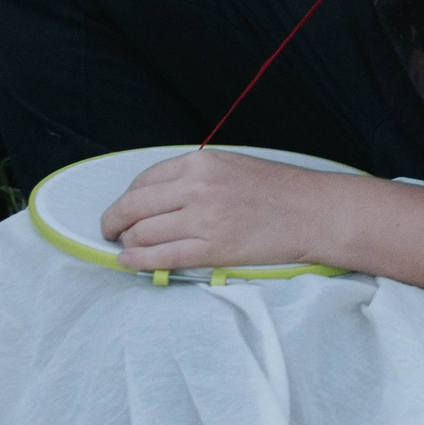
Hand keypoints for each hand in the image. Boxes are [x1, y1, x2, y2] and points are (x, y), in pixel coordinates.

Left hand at [100, 150, 354, 272]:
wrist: (315, 213)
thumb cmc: (278, 191)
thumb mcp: (231, 166)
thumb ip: (195, 177)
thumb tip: (160, 196)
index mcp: (200, 162)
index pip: (144, 180)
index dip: (126, 198)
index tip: (122, 209)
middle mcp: (196, 187)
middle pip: (134, 206)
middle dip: (114, 221)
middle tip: (109, 231)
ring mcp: (203, 219)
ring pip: (144, 233)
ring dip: (127, 243)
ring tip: (126, 249)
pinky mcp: (213, 249)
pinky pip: (162, 256)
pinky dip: (139, 260)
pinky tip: (129, 262)